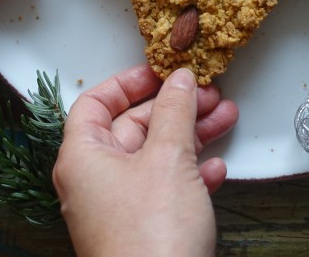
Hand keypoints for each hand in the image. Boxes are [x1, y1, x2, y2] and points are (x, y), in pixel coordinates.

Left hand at [53, 65, 238, 256]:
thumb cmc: (150, 237)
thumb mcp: (168, 158)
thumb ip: (175, 112)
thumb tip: (179, 80)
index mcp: (82, 158)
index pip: (94, 103)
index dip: (128, 82)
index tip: (161, 71)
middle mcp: (93, 182)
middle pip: (131, 127)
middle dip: (173, 108)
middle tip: (207, 93)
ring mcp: (117, 209)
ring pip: (153, 158)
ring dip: (190, 136)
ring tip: (225, 117)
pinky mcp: (142, 232)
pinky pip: (164, 190)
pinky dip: (190, 175)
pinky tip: (216, 168)